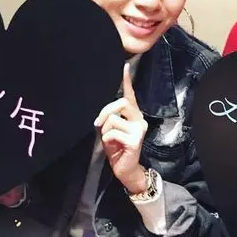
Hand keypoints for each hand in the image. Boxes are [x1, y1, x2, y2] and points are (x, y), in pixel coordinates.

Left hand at [94, 63, 148, 193]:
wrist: (126, 170)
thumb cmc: (117, 149)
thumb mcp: (111, 131)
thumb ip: (110, 118)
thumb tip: (103, 113)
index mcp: (133, 115)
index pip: (130, 95)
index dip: (127, 81)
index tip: (124, 66)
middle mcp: (139, 120)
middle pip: (121, 103)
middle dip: (105, 112)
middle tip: (98, 124)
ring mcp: (139, 129)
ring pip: (113, 120)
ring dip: (104, 131)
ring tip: (109, 141)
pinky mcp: (135, 140)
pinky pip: (112, 133)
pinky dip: (106, 140)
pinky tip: (112, 147)